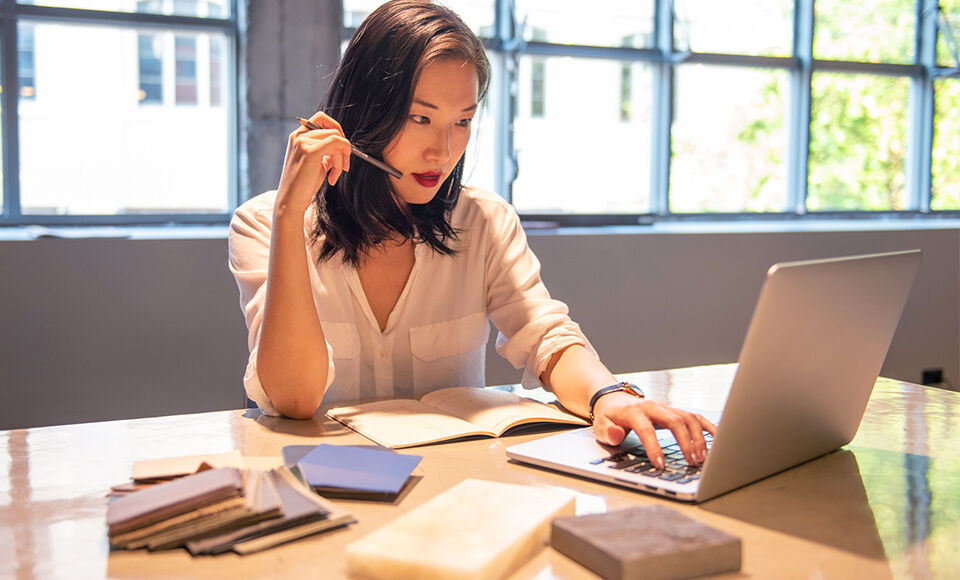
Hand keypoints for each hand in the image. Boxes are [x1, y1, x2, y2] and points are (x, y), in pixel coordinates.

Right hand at [275, 112, 351, 217]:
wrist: (291, 201)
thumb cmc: (303, 185)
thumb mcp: (316, 163)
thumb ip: (326, 151)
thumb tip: (343, 145)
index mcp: (297, 136)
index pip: (321, 118)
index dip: (336, 128)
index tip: (341, 148)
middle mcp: (298, 136)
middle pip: (333, 129)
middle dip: (344, 147)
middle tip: (343, 165)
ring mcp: (303, 142)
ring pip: (337, 139)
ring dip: (342, 158)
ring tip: (334, 176)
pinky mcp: (311, 151)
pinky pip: (337, 143)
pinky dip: (342, 159)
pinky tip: (333, 177)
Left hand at [591, 392, 716, 469]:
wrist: (614, 400)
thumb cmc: (609, 417)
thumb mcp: (601, 426)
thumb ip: (608, 432)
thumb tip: (617, 434)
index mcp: (635, 411)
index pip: (647, 429)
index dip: (654, 447)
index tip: (660, 465)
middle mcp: (653, 407)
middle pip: (675, 421)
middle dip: (686, 443)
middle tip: (691, 463)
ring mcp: (666, 408)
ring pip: (688, 418)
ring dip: (698, 438)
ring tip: (702, 458)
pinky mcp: (674, 411)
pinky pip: (694, 416)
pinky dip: (707, 425)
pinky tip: (718, 438)